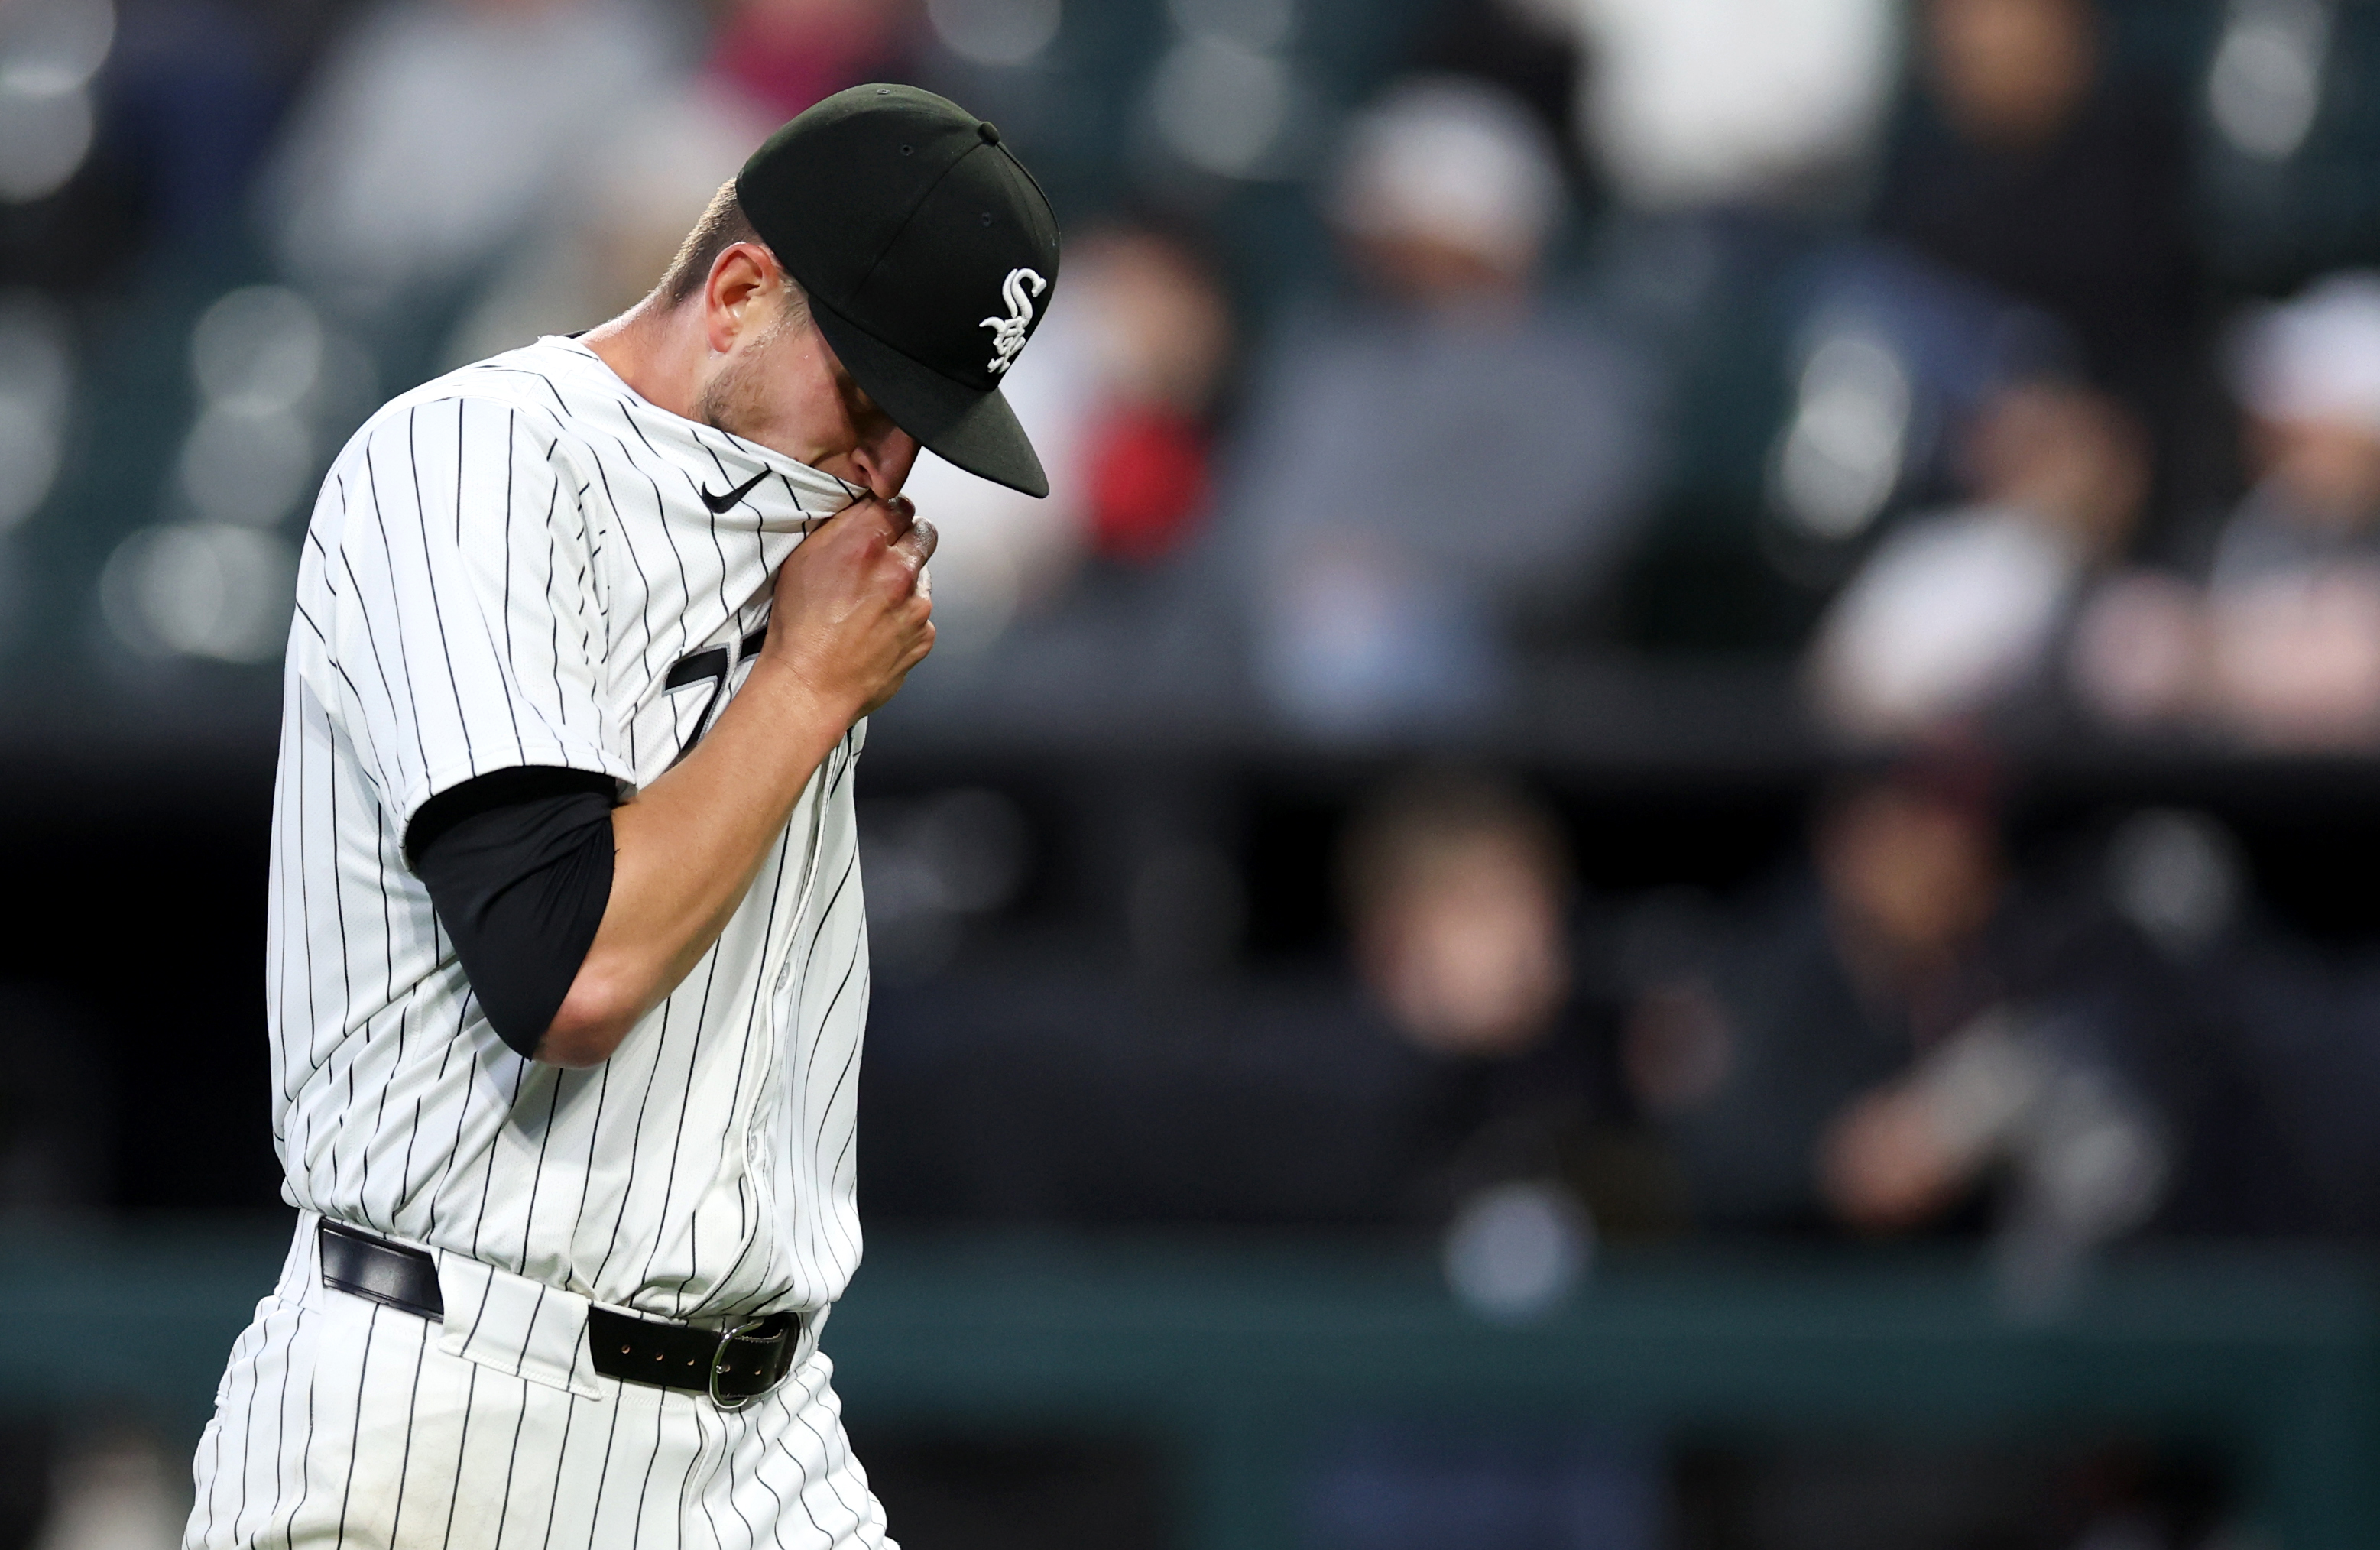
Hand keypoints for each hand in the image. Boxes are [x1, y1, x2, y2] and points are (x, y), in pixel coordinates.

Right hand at [760, 494, 935, 719]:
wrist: (810, 687)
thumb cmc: (798, 630)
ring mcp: (917, 604)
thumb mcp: (803, 561)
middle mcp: (898, 569)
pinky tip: (878, 630)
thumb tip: (863, 512)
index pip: (898, 504)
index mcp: (865, 543)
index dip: (890, 514)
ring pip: (922, 577)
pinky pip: (922, 615)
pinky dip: (905, 618)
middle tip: (885, 558)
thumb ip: (841, 529)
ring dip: (904, 583)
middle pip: (923, 533)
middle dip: (907, 540)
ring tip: (870, 606)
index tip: (884, 522)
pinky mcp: (924, 634)